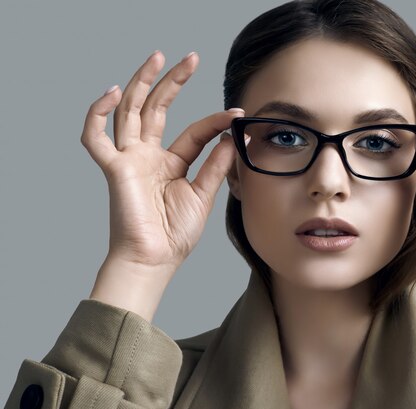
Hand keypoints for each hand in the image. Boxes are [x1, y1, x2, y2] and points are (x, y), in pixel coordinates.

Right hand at [81, 50, 243, 274]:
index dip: (215, 120)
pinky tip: (113, 93)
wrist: (155, 260)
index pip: (194, 131)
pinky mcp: (114, 169)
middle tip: (191, 58)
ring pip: (130, 112)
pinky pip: (94, 138)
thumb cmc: (176, 235)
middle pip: (157, 109)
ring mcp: (130, 159)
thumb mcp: (203, 194)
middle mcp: (148, 156)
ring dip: (141, 83)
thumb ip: (216, 164)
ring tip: (157, 58)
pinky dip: (97, 114)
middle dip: (173, 82)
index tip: (238, 115)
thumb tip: (233, 136)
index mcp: (171, 163)